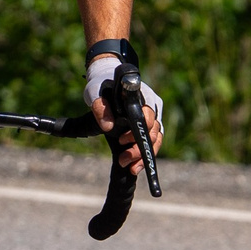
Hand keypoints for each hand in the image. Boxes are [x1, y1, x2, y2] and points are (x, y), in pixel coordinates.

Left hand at [87, 55, 164, 175]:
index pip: (147, 116)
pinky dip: (144, 155)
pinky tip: (134, 166)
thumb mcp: (94, 92)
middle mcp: (152, 106)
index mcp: (142, 96)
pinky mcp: (148, 126)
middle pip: (153, 132)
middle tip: (123, 160)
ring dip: (143, 156)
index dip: (137, 132)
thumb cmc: (101, 85)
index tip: (121, 141)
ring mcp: (152, 117)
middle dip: (139, 150)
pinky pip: (152, 143)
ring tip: (130, 167)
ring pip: (156, 140)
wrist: (105, 81)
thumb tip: (108, 127)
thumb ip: (100, 107)